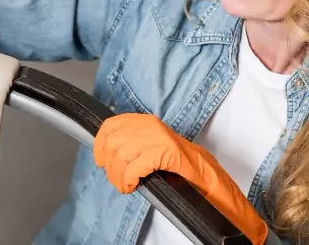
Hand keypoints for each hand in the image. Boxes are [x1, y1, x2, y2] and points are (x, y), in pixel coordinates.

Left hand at [93, 113, 267, 244]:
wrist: (208, 176)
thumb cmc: (178, 165)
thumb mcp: (150, 147)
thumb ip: (132, 144)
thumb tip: (107, 152)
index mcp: (145, 121)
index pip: (110, 125)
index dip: (100, 144)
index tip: (100, 159)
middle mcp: (150, 125)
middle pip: (113, 143)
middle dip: (110, 166)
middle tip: (118, 179)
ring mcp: (158, 137)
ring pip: (121, 156)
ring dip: (119, 176)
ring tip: (126, 185)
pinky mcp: (166, 151)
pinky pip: (134, 166)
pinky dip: (128, 179)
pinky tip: (133, 186)